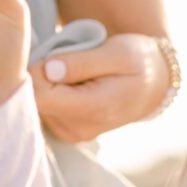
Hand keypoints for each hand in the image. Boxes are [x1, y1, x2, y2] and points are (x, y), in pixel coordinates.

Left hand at [30, 33, 171, 145]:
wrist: (151, 86)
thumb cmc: (137, 62)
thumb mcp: (118, 52)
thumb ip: (82, 62)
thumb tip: (48, 69)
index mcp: (94, 110)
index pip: (41, 95)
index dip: (39, 70)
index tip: (57, 55)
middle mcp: (79, 129)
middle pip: (35, 100)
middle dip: (43, 76)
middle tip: (69, 61)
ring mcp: (71, 134)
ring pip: (36, 105)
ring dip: (47, 84)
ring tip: (75, 73)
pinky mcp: (65, 133)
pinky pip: (42, 109)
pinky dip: (51, 93)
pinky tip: (71, 86)